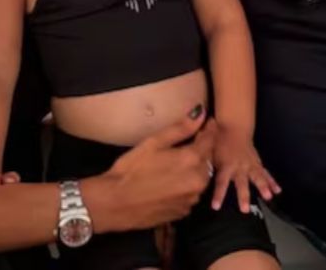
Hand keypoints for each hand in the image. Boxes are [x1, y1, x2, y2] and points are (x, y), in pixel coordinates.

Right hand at [86, 105, 215, 232]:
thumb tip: (200, 113)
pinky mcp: (183, 212)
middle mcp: (198, 181)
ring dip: (195, 169)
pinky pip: (191, 194)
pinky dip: (186, 186)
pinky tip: (171, 182)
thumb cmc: (130, 169)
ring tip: (179, 163)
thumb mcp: (153, 143)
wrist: (114, 204)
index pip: (210, 140)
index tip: (208, 122)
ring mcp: (192, 199)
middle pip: (208, 161)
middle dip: (203, 150)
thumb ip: (180, 128)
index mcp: (191, 160)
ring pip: (201, 179)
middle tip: (192, 141)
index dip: (210, 130)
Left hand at [212, 127, 279, 212]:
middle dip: (243, 196)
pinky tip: (278, 191)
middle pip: (241, 183)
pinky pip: (265, 173)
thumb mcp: (209, 154)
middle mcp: (239, 167)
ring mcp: (250, 165)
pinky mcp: (257, 163)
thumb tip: (199, 182)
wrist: (234, 128)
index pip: (221, 183)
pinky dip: (272, 182)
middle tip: (245, 210)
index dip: (219, 195)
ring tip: (268, 197)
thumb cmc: (218, 142)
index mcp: (225, 166)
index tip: (216, 206)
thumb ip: (207, 168)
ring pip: (257, 177)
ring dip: (263, 187)